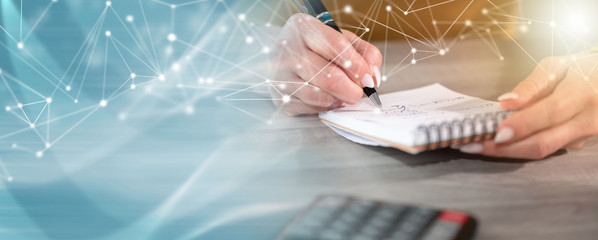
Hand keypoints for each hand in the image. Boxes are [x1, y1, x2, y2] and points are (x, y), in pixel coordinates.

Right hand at [270, 13, 381, 114]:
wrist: (283, 56)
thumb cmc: (316, 46)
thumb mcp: (341, 38)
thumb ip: (363, 52)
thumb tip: (372, 75)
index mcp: (303, 27)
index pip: (337, 47)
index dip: (358, 65)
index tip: (368, 77)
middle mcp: (287, 49)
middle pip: (330, 77)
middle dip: (352, 89)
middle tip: (359, 92)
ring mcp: (280, 75)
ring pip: (321, 97)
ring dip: (339, 99)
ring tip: (342, 92)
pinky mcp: (280, 97)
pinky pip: (312, 109)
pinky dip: (325, 106)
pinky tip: (326, 96)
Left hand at [460, 53, 597, 158]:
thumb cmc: (583, 69)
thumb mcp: (558, 65)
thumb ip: (532, 85)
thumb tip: (507, 102)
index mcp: (582, 93)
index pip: (549, 113)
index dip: (522, 125)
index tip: (496, 132)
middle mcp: (586, 120)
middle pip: (543, 143)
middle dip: (505, 149)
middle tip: (474, 145)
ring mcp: (584, 136)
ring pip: (542, 151)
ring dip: (508, 151)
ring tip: (478, 145)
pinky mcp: (577, 144)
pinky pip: (545, 149)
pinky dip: (520, 147)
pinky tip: (499, 143)